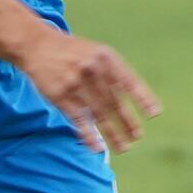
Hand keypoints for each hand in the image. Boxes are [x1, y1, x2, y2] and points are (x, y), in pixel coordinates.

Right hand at [19, 32, 160, 154]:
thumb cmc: (74, 52)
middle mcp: (92, 70)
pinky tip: (98, 147)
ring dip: (112, 133)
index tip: (154, 114)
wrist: (38, 45)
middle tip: (137, 137)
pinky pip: (79, 120)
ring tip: (124, 147)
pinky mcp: (60, 96)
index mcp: (106, 57)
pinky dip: (89, 135)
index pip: (128, 81)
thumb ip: (115, 72)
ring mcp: (75, 83)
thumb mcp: (97, 53)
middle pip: (114, 102)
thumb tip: (138, 99)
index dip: (142, 98)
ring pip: (99, 114)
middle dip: (127, 121)